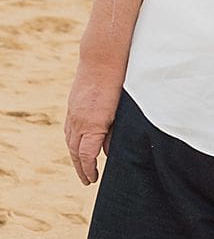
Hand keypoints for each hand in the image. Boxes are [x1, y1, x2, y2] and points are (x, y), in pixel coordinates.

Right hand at [64, 61, 122, 184]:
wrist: (102, 58)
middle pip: (75, 152)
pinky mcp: (71, 106)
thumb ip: (113, 134)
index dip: (89, 170)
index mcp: (92, 125)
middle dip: (81, 168)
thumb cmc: (118, 83)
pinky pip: (68, 129)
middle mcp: (78, 122)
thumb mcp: (120, 112)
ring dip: (75, 155)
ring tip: (82, 166)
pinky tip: (78, 143)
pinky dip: (72, 140)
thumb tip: (108, 151)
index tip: (93, 180)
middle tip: (88, 179)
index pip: (86, 156)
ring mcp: (72, 113)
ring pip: (70, 141)